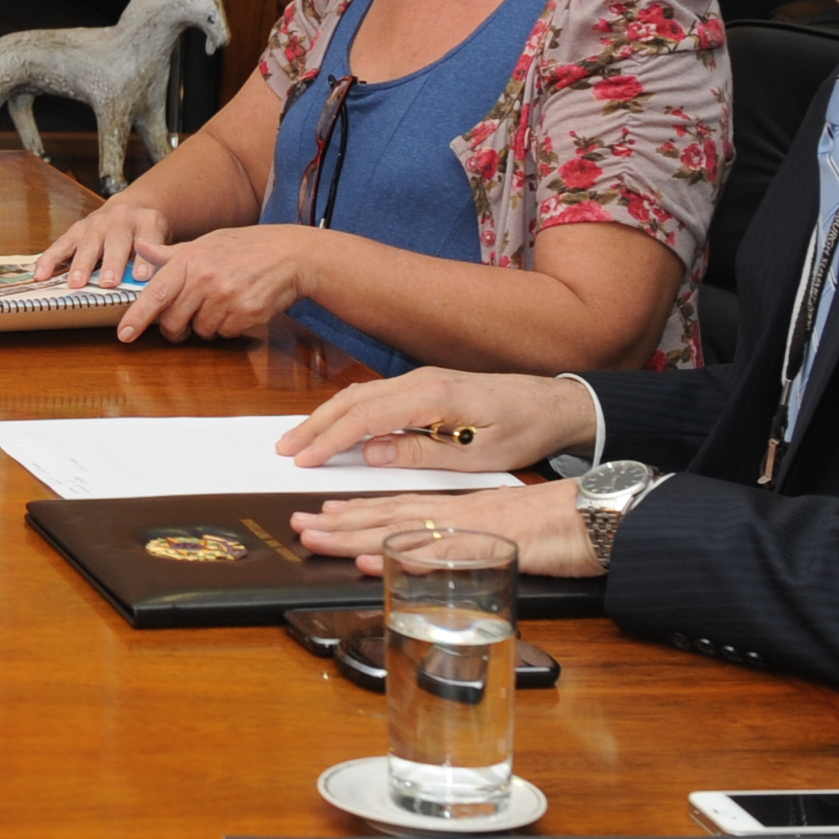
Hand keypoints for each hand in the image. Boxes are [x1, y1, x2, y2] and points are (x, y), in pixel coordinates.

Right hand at [31, 195, 169, 286]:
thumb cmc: (148, 234)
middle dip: (111, 263)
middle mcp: (121, 219)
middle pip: (116, 241)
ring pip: (88, 243)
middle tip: (109, 282)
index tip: (142, 277)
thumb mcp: (163, 240)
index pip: (148, 238)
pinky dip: (50, 259)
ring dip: (81, 264)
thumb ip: (159, 259)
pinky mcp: (77, 229)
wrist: (132, 209)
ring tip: (76, 283)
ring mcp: (96, 223)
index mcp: (148, 221)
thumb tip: (155, 287)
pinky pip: (61, 244)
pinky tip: (41, 274)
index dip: (144, 258)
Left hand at [112, 224, 336, 343]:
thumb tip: (139, 246)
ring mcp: (226, 297)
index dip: (137, 317)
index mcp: (189, 259)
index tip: (124, 335)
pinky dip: (228, 326)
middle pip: (173, 321)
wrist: (290, 254)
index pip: (155, 294)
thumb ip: (170, 253)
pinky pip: (225, 333)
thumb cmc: (244, 247)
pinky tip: (238, 307)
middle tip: (183, 322)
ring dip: (206, 325)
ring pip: (200, 330)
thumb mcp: (205, 242)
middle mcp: (205, 279)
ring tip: (221, 302)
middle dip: (175, 328)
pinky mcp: (246, 313)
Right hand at [282, 365, 589, 473]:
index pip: (366, 417)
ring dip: (326, 416)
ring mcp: (421, 379)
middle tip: (284, 449)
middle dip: (315, 424)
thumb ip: (422, 451)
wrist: (554, 403)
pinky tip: (335, 425)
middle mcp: (420, 381)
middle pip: (353, 400)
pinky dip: (347, 410)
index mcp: (432, 396)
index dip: (330, 439)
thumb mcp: (478, 453)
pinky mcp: (425, 385)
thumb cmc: (522, 429)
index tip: (304, 459)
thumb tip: (372, 451)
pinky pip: (374, 395)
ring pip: (360, 394)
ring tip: (299, 439)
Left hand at [288, 471, 598, 574]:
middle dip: (341, 522)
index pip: (401, 507)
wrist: (605, 514)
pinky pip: (443, 552)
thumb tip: (441, 558)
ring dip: (357, 536)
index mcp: (464, 509)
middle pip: (390, 516)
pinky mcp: (493, 547)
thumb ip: (473, 541)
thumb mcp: (508, 531)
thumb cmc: (564, 525)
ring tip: (317, 537)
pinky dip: (408, 557)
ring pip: (404, 530)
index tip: (323, 515)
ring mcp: (474, 528)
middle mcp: (461, 513)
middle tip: (298, 525)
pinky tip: (379, 562)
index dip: (359, 512)